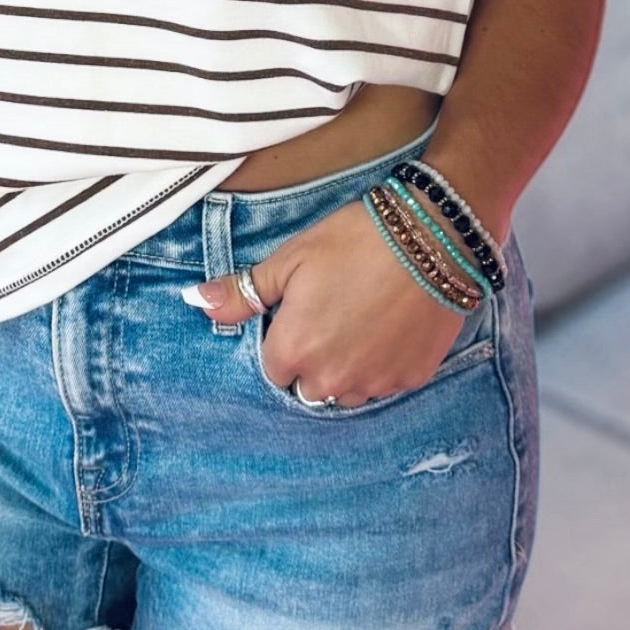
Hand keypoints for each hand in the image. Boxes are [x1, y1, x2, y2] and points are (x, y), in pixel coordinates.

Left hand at [183, 197, 478, 408]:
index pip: (274, 369)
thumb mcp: (290, 259)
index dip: (286, 340)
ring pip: (348, 392)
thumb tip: (197, 304)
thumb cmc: (354, 241)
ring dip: (348, 369)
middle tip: (333, 317)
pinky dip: (384, 365)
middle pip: (310, 387)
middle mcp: (331, 378)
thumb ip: (243, 291)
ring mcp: (374, 382)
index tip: (303, 314)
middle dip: (315, 361)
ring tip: (362, 324)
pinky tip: (391, 329)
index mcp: (293, 350)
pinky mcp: (411, 377)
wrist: (432, 237)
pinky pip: (386, 384)